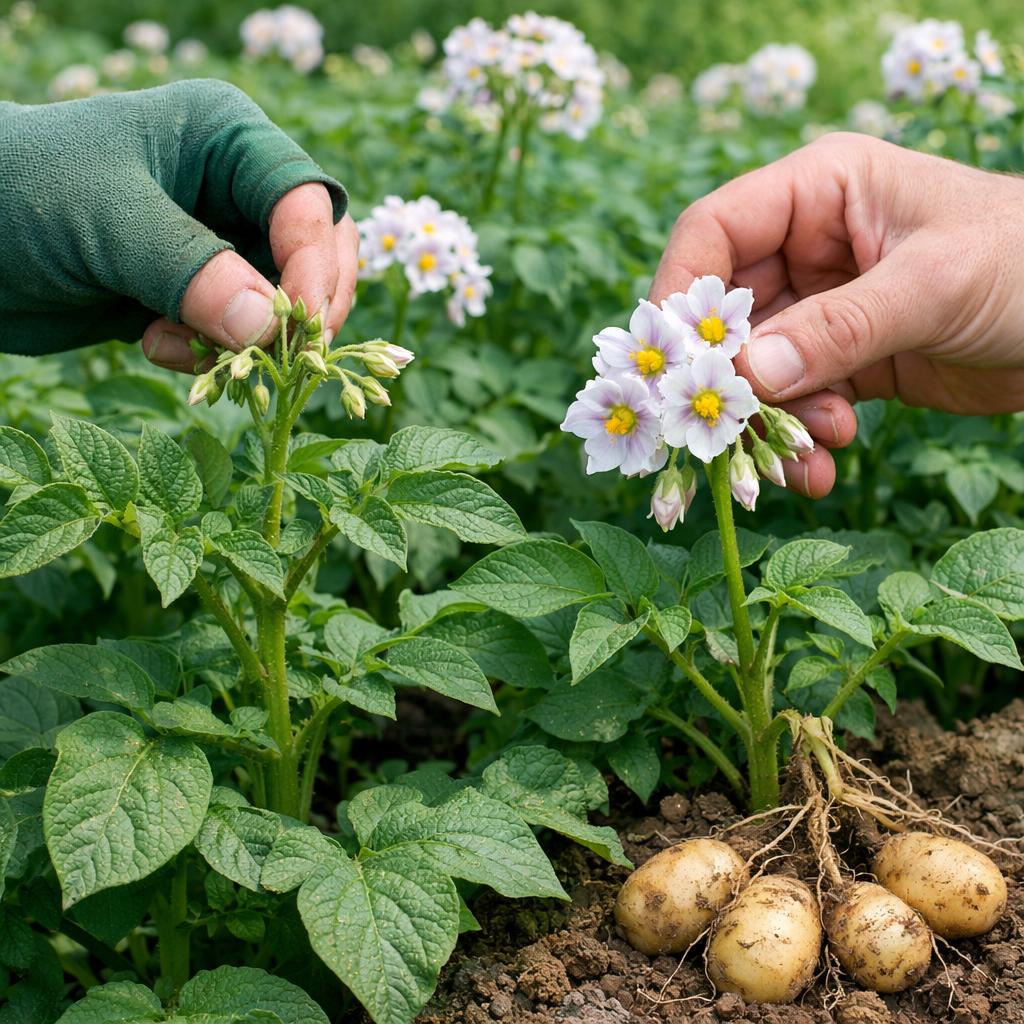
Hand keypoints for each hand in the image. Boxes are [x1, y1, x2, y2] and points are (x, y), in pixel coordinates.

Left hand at [0, 80, 356, 367]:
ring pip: (280, 303)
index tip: (298, 326)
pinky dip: (211, 353)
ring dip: (245, 339)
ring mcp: (218, 242)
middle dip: (299, 309)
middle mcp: (234, 188)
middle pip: (315, 254)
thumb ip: (191, 271)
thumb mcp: (107, 222)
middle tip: (278, 359)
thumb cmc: (20, 193)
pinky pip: (239, 333)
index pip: (307, 202)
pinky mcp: (197, 292)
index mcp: (225, 138)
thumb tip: (270, 327)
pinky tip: (155, 345)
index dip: (314, 265)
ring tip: (183, 347)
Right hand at [649, 132, 1023, 496]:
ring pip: (758, 370)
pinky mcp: (845, 362)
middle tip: (726, 430)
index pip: (715, 232)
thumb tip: (747, 372)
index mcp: (821, 193)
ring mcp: (824, 308)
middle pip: (725, 315)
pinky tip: (822, 467)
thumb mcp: (935, 285)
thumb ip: (839, 327)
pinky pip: (797, 404)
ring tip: (808, 452)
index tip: (668, 361)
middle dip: (727, 378)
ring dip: (770, 420)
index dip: (679, 292)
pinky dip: (800, 440)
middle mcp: (809, 247)